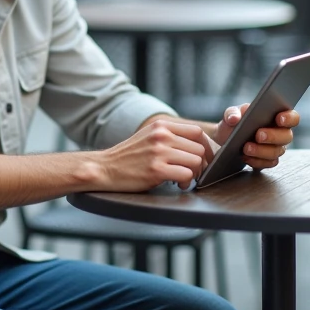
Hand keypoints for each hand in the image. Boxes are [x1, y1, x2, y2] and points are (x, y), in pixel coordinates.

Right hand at [97, 117, 212, 191]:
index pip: (197, 132)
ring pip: (196, 161)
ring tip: (183, 179)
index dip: (204, 147)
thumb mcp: (148, 136)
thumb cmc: (128, 157)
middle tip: (191, 173)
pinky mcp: (156, 170)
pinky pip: (187, 174)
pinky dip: (186, 182)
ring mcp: (158, 152)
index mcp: (160, 125)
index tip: (202, 159)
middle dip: (200, 164)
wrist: (104, 168)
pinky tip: (177, 184)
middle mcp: (161, 135)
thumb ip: (170, 136)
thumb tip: (199, 146)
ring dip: (194, 174)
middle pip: (199, 148)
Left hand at [217, 103, 297, 170]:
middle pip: (287, 136)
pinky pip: (268, 163)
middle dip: (273, 136)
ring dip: (262, 150)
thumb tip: (234, 118)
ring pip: (277, 151)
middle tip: (258, 135)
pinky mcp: (267, 161)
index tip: (279, 119)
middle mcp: (280, 133)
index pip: (292, 117)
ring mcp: (275, 148)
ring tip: (246, 147)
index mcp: (276, 117)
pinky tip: (246, 157)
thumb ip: (232, 113)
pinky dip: (257, 161)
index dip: (289, 118)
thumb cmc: (235, 124)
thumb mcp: (232, 114)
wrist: (225, 140)